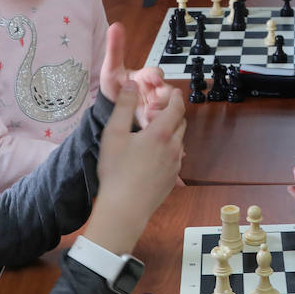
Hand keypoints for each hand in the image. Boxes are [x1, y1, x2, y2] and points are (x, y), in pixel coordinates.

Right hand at [84, 84, 186, 254]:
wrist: (125, 209)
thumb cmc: (117, 171)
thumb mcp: (114, 133)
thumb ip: (124, 105)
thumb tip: (131, 84)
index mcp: (161, 133)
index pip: (176, 108)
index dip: (175, 97)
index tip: (173, 91)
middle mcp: (174, 147)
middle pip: (181, 123)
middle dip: (173, 113)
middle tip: (159, 110)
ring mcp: (175, 165)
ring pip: (179, 141)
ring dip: (172, 132)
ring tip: (155, 132)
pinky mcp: (172, 179)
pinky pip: (176, 158)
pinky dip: (170, 149)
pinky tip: (154, 155)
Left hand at [99, 22, 171, 127]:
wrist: (110, 107)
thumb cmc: (115, 84)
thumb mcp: (111, 68)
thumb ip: (115, 48)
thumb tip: (115, 26)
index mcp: (145, 77)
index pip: (156, 73)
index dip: (156, 75)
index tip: (154, 79)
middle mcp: (153, 90)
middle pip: (169, 92)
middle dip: (164, 98)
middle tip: (154, 104)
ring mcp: (155, 106)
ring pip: (169, 108)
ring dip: (162, 112)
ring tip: (150, 116)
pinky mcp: (152, 120)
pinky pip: (162, 123)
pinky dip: (157, 125)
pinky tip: (148, 125)